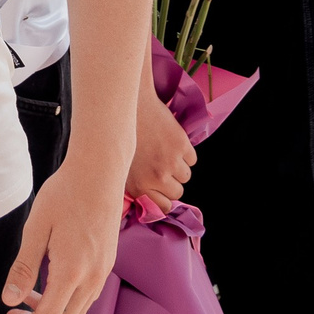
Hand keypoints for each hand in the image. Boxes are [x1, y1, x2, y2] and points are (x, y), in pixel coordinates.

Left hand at [3, 155, 124, 313]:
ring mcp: (103, 270)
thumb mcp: (36, 229)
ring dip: (53, 310)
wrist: (99, 171)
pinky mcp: (108, 261)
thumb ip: (24, 267)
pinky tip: (50, 280)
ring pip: (78, 309)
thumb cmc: (64, 195)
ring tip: (29, 293)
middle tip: (12, 312)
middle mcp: (92, 277)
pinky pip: (88, 294)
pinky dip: (67, 298)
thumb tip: (9, 300)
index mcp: (72, 271)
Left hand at [127, 91, 194, 210]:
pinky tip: (169, 142)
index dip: (164, 197)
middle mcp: (157, 178)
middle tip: (160, 165)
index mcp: (139, 187)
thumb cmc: (122, 138)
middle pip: (178, 192)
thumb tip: (153, 206)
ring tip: (163, 151)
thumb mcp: (122, 169)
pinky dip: (185, 153)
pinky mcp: (181, 146)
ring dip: (178, 166)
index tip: (161, 189)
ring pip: (186, 176)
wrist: (131, 107)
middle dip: (172, 181)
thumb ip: (137, 189)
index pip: (164, 207)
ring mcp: (171, 162)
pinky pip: (192, 159)